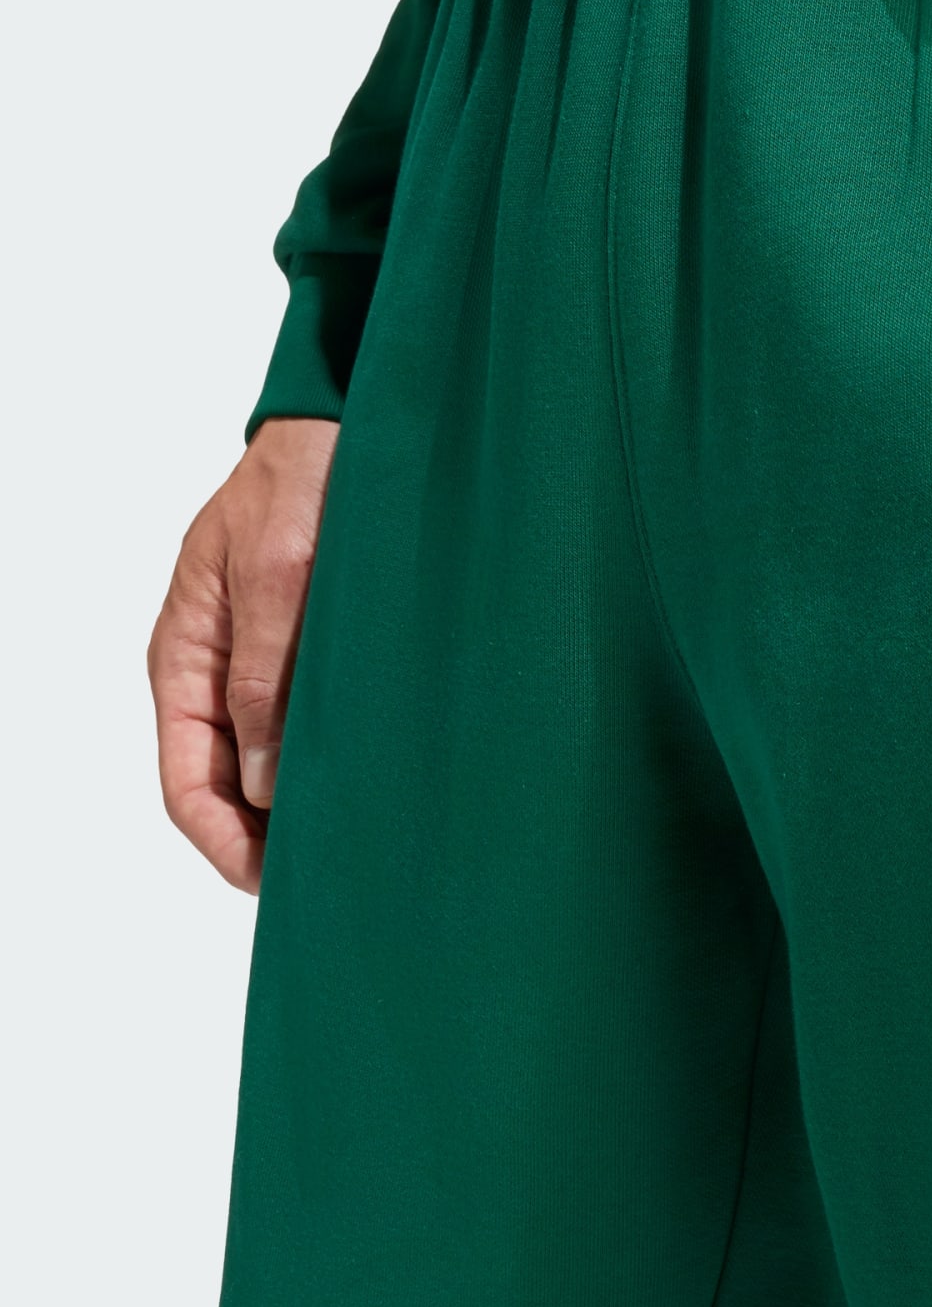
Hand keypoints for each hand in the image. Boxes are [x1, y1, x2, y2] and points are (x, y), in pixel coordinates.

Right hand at [150, 418, 338, 890]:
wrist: (343, 422)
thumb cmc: (301, 482)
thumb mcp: (281, 577)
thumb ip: (266, 675)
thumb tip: (259, 781)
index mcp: (184, 656)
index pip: (186, 783)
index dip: (225, 844)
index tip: (273, 884)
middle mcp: (216, 668)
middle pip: (226, 783)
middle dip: (267, 837)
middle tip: (333, 876)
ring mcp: (260, 659)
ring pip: (269, 758)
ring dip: (302, 800)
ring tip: (360, 839)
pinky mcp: (306, 647)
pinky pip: (305, 719)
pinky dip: (327, 756)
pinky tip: (372, 777)